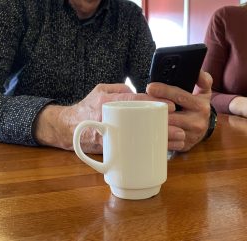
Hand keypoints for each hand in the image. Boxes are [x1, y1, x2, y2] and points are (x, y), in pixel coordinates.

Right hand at [35, 84, 172, 153]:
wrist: (67, 128)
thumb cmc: (86, 107)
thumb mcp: (99, 90)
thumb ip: (119, 88)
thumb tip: (139, 93)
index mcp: (104, 101)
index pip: (133, 100)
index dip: (152, 102)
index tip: (172, 106)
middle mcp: (106, 118)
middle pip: (140, 124)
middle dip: (162, 128)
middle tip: (179, 130)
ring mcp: (107, 135)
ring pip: (138, 140)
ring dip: (158, 142)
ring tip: (176, 141)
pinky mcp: (108, 149)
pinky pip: (130, 150)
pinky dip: (146, 151)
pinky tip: (160, 151)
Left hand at [147, 71, 212, 151]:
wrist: (205, 127)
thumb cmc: (199, 105)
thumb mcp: (204, 91)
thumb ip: (203, 79)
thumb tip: (197, 71)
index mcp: (200, 105)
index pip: (180, 96)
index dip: (164, 91)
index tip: (150, 87)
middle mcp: (197, 121)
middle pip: (172, 114)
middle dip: (155, 109)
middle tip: (140, 103)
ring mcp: (190, 135)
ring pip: (168, 129)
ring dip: (154, 123)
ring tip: (140, 115)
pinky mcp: (184, 145)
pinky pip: (169, 142)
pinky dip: (158, 136)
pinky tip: (147, 130)